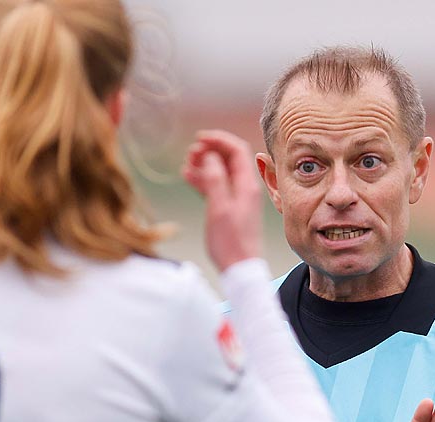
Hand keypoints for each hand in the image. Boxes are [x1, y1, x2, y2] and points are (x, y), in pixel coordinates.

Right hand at [183, 130, 264, 272]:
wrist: (240, 269)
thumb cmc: (231, 242)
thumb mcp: (219, 208)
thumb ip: (215, 179)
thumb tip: (210, 156)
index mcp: (247, 185)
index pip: (237, 149)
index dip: (218, 140)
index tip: (199, 139)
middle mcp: (245, 188)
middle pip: (228, 158)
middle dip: (210, 150)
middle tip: (191, 153)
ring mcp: (238, 198)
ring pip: (221, 171)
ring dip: (204, 164)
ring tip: (187, 164)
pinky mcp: (230, 208)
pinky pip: (217, 186)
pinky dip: (203, 179)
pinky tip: (188, 177)